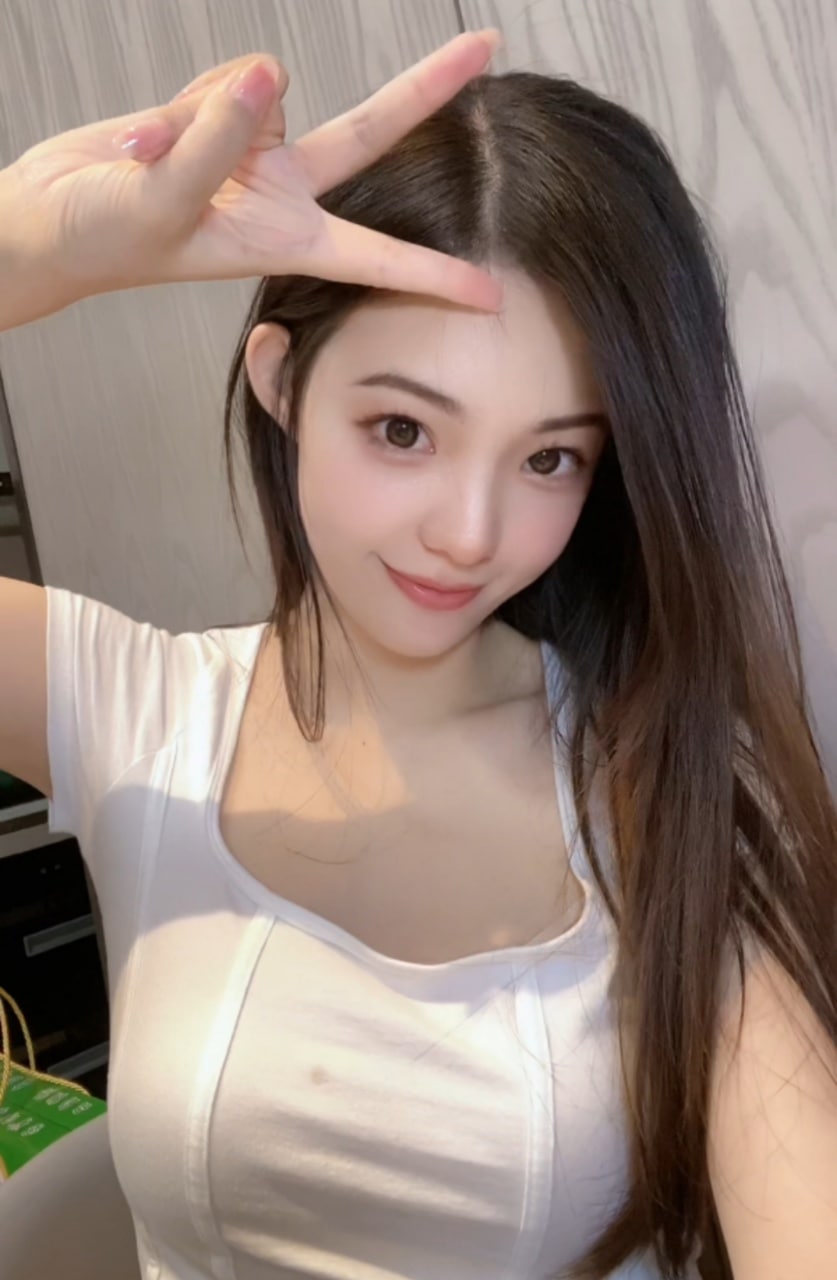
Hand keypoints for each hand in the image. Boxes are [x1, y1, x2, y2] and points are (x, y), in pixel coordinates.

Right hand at [8, 32, 503, 315]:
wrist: (56, 215)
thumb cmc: (106, 238)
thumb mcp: (161, 201)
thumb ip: (217, 140)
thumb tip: (270, 75)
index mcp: (285, 240)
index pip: (376, 257)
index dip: (433, 275)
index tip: (489, 294)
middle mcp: (285, 194)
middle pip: (369, 133)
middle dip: (424, 89)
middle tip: (487, 46)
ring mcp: (257, 152)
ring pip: (263, 92)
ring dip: (208, 111)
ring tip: (156, 159)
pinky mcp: (227, 117)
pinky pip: (228, 77)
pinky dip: (186, 99)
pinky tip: (152, 137)